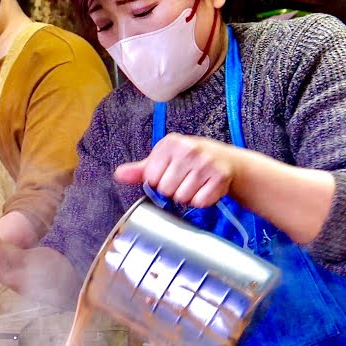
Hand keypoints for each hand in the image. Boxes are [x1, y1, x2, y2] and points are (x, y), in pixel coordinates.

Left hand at [115, 134, 241, 207]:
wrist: (226, 161)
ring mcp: (206, 162)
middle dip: (173, 190)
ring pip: (182, 198)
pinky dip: (202, 200)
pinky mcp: (220, 176)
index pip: (151, 178)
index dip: (160, 181)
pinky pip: (200, 201)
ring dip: (188, 196)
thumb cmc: (190, 160)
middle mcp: (188, 149)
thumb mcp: (164, 160)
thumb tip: (119, 175)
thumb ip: (140, 170)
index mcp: (170, 143)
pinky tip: (206, 188)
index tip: (171, 173)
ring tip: (195, 183)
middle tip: (184, 180)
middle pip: (166, 190)